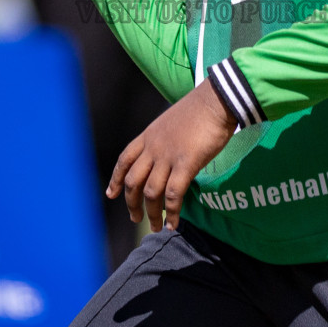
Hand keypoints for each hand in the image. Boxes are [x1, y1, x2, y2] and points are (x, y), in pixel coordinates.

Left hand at [107, 80, 236, 231]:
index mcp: (149, 135)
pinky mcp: (186, 163)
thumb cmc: (201, 108)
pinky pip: (174, 194)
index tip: (111, 194)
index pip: (124, 159)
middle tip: (136, 218)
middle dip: (132, 203)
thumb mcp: (172, 121)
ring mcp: (168, 156)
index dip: (116, 179)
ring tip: (156, 226)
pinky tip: (173, 223)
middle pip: (133, 181)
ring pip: (151, 192)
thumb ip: (165, 139)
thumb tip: (168, 155)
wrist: (216, 99)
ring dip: (152, 213)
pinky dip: (172, 212)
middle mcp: (153, 147)